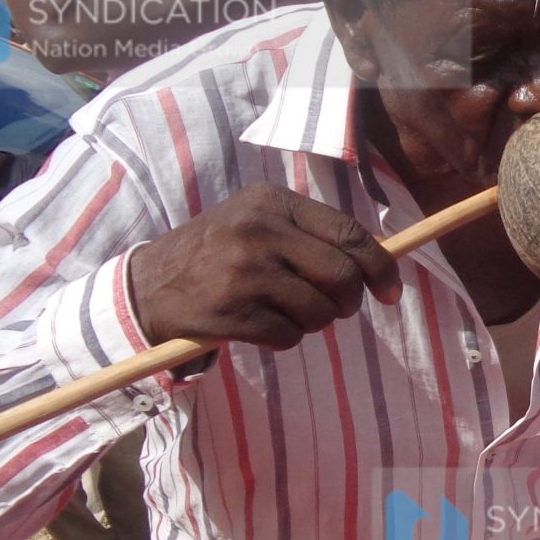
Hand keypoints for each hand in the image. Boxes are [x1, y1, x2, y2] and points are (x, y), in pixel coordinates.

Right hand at [128, 185, 401, 348]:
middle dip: (348, 302)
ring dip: (313, 323)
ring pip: (319, 312)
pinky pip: (288, 336)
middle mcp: (258, 230)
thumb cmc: (219, 254)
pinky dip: (283, 339)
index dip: (381, 268)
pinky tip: (258, 325)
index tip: (390, 293)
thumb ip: (312, 236)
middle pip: (342, 277)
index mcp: (272, 201)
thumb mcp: (258, 223)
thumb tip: (381, 264)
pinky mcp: (230, 310)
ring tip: (284, 312)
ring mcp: (243, 270)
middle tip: (336, 309)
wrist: (148, 286)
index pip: (349, 234)